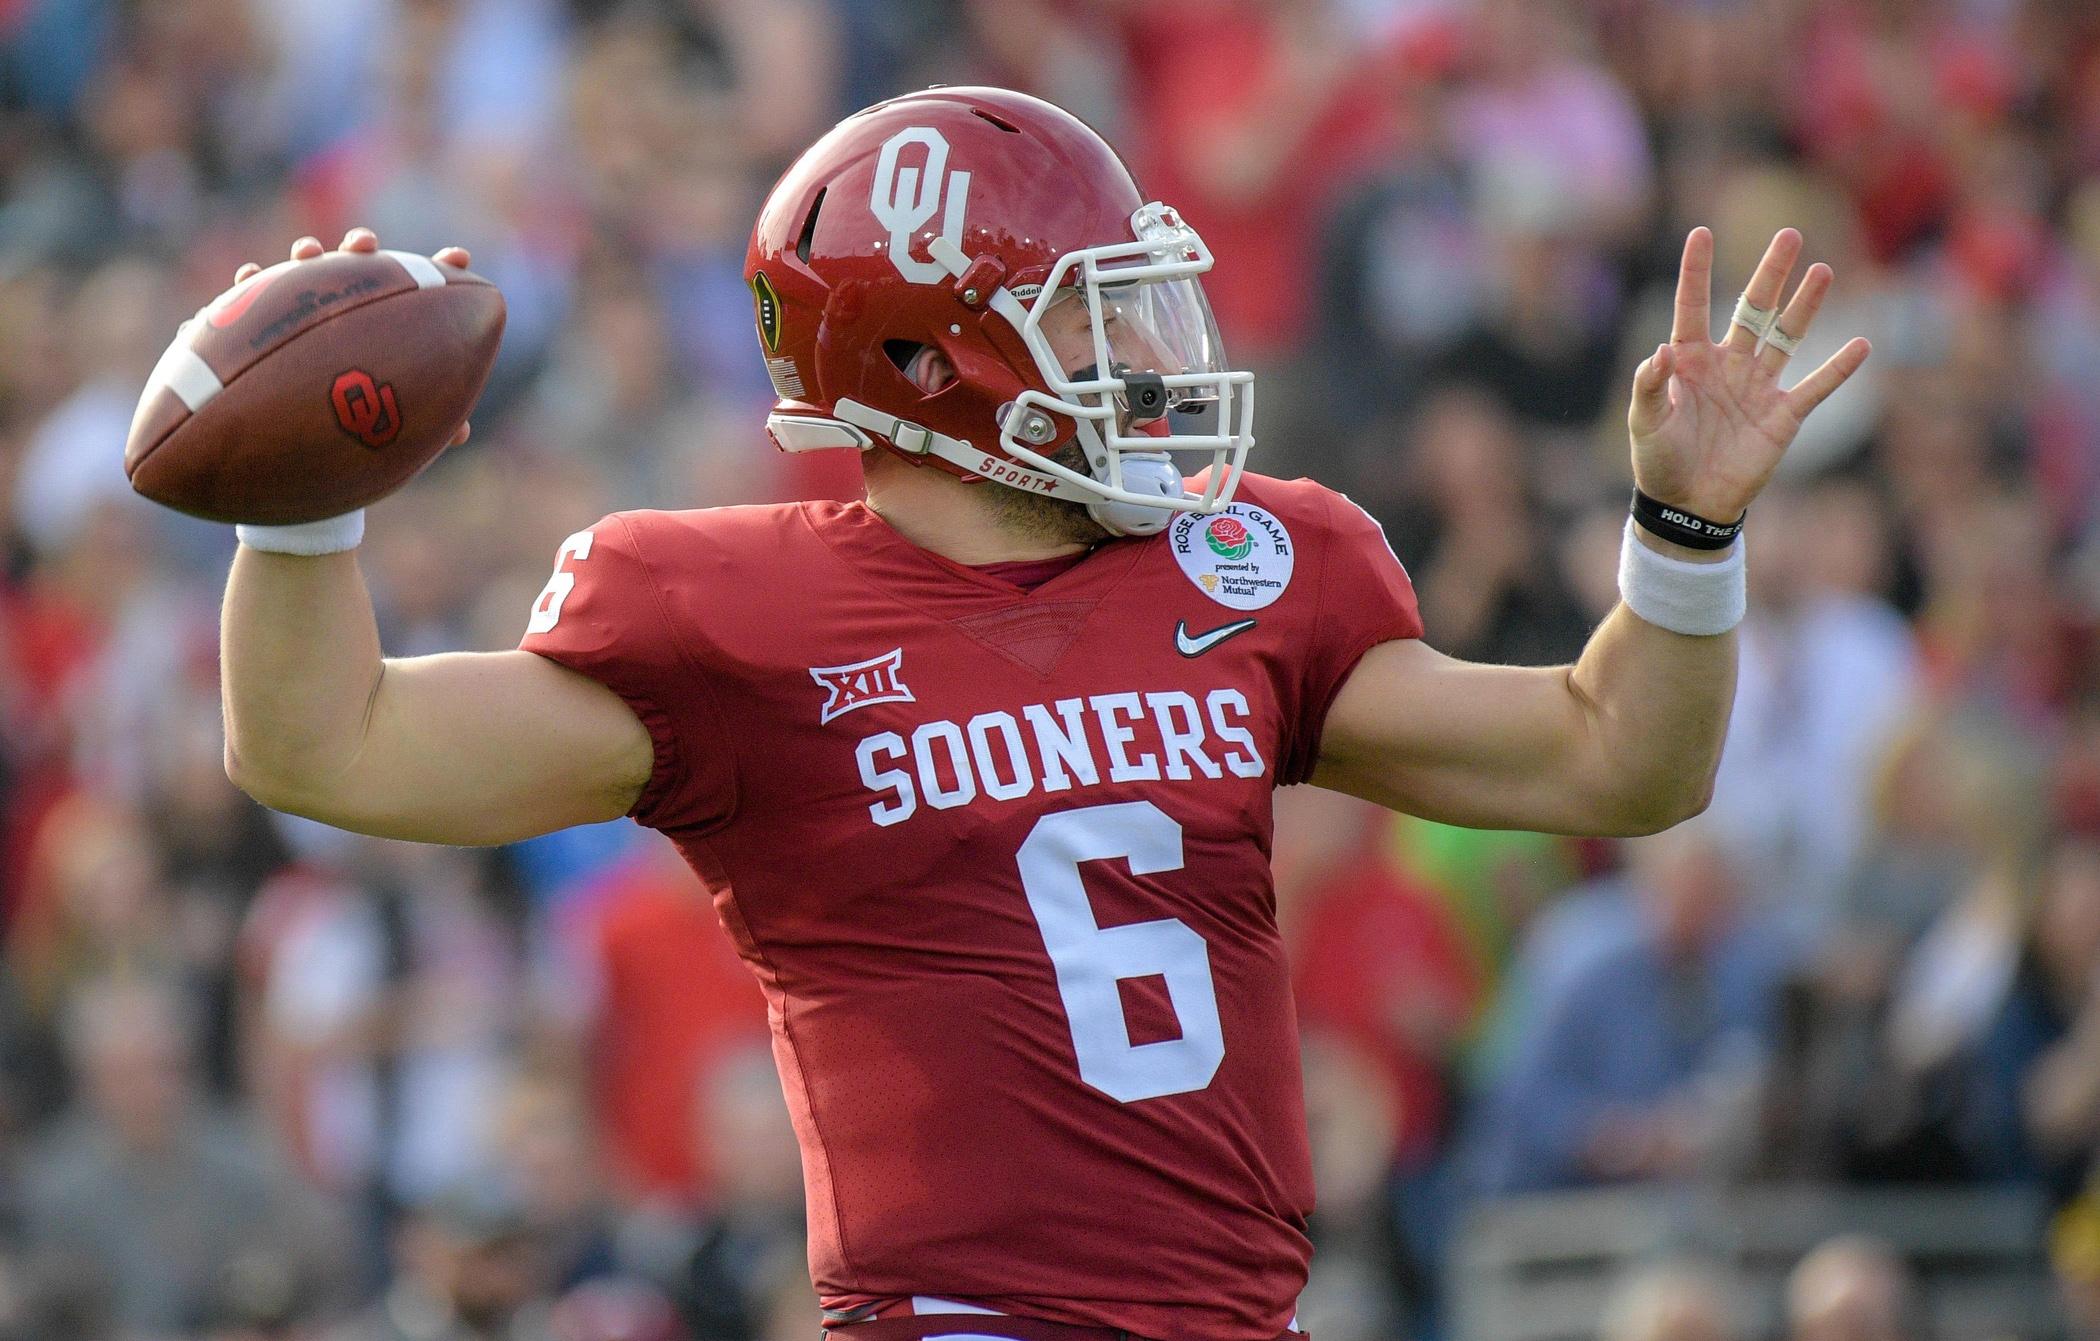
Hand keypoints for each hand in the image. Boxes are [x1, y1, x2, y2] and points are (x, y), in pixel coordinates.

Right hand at [233, 228, 475, 449]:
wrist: (292, 430)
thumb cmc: (354, 419)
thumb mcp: (390, 419)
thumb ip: (423, 419)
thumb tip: (461, 433)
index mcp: (381, 320)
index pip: (413, 288)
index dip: (438, 270)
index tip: (460, 257)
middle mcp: (342, 304)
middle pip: (354, 264)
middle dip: (361, 246)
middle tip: (365, 246)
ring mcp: (302, 305)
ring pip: (302, 270)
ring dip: (306, 254)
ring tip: (306, 252)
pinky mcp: (258, 318)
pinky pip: (248, 295)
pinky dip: (249, 282)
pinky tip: (249, 274)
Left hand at [1628, 227, 1870, 521]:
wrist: (1688, 506)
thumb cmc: (1659, 462)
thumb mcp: (1644, 423)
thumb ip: (1649, 386)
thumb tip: (1658, 352)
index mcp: (1689, 360)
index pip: (1692, 306)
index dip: (1696, 271)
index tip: (1701, 232)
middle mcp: (1727, 364)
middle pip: (1752, 309)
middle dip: (1770, 274)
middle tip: (1789, 235)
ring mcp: (1758, 387)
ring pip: (1786, 337)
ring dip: (1805, 306)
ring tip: (1822, 271)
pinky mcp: (1782, 416)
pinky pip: (1815, 387)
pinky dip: (1838, 369)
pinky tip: (1861, 345)